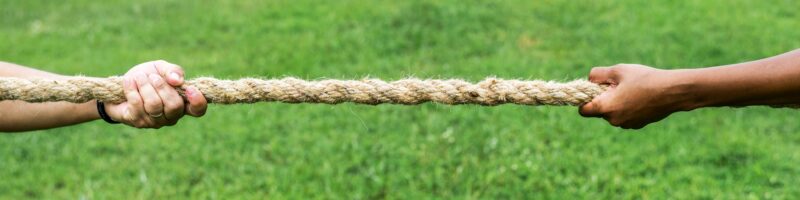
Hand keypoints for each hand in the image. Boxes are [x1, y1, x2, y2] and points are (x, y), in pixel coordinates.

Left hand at [105, 60, 207, 127]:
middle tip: (152, 76)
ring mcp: (155, 121)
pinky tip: (129, 82)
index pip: (198, 110)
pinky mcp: (138, 121)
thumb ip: (172, 71)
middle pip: (174, 106)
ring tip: (139, 77)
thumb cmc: (147, 77)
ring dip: (145, 87)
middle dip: (162, 87)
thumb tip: (177, 80)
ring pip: (154, 105)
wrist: (123, 85)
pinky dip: (132, 90)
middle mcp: (172, 116)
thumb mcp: (161, 68)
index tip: (189, 89)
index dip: (197, 102)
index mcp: (183, 103)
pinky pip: (137, 105)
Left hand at [578, 64, 696, 128]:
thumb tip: (589, 80)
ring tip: (630, 89)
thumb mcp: (618, 70)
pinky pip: (624, 116)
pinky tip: (639, 96)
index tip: (591, 91)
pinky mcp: (637, 125)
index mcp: (606, 108)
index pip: (583, 111)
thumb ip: (597, 74)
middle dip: (602, 99)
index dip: (583, 100)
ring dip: (615, 103)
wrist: (673, 91)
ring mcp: (626, 124)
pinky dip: (626, 108)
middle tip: (617, 85)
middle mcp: (614, 120)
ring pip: (612, 113)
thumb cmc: (644, 79)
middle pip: (598, 111)